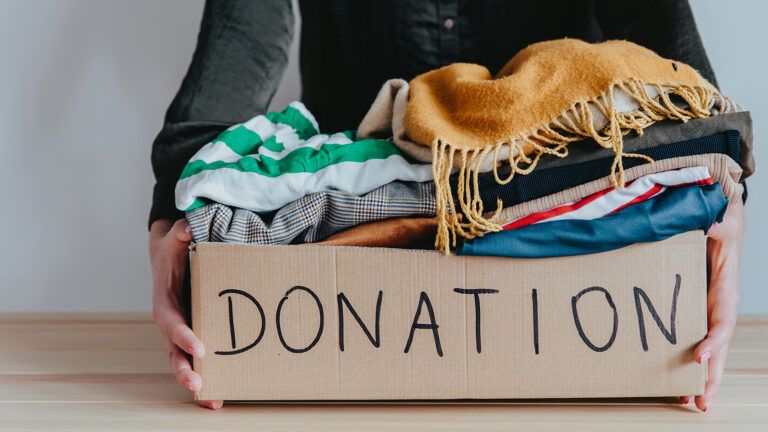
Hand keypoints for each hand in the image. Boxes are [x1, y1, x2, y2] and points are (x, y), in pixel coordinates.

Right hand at [150, 218, 223, 409]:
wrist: (172, 258)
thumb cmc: (174, 251)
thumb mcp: (174, 240)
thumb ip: (179, 234)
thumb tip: (186, 227)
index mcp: (165, 303)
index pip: (171, 322)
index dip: (183, 335)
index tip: (199, 347)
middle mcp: (172, 323)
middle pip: (174, 351)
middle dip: (184, 369)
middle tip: (198, 384)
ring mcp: (183, 332)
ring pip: (185, 361)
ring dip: (196, 381)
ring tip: (212, 400)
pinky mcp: (195, 336)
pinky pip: (199, 360)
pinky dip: (209, 377)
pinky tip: (221, 396)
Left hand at [680, 199, 743, 411]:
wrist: (717, 221)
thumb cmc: (720, 222)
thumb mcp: (722, 220)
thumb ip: (718, 225)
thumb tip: (712, 225)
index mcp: (725, 290)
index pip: (723, 320)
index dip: (715, 341)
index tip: (700, 356)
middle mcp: (719, 306)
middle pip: (719, 348)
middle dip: (711, 376)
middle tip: (700, 403)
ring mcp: (707, 312)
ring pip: (708, 352)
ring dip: (700, 378)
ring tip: (688, 403)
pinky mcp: (694, 312)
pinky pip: (692, 340)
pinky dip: (686, 363)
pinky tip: (675, 383)